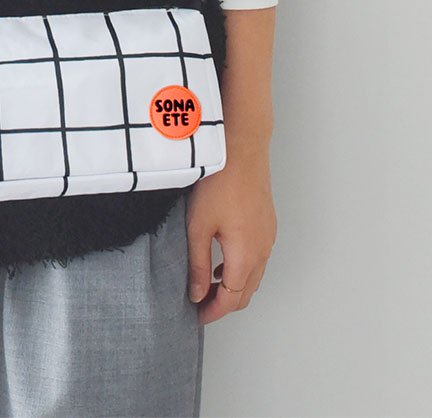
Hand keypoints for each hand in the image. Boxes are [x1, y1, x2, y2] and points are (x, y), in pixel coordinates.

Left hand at [185, 148, 276, 324]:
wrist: (241, 149)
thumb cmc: (219, 182)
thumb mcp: (199, 226)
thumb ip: (199, 264)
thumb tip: (198, 293)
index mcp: (246, 255)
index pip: (233, 298)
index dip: (215, 311)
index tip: (198, 316)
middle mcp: (263, 249)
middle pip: (247, 292)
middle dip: (225, 303)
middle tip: (202, 305)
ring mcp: (268, 236)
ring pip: (255, 275)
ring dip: (235, 286)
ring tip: (209, 285)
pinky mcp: (267, 223)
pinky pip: (258, 257)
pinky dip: (242, 269)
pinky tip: (223, 260)